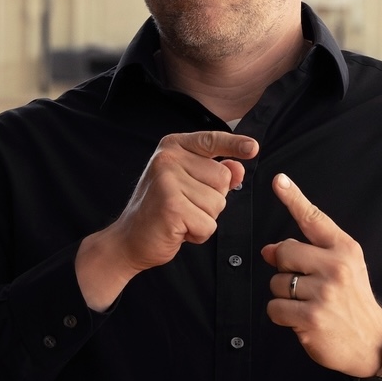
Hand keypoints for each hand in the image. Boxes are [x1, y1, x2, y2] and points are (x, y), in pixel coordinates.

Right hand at [77, 132, 256, 309]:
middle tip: (185, 206)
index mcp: (172, 147)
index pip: (211, 140)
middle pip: (223, 178)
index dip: (235, 144)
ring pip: (218, 203)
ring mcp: (167, 181)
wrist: (128, 240)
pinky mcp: (171, 206)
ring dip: (204, 219)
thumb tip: (238, 168)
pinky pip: (208, 224)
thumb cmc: (159, 211)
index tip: (253, 148)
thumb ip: (213, 174)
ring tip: (180, 217)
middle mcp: (168, 159)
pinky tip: (178, 230)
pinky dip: (198, 234)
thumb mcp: (188, 185)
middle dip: (212, 200)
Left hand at [261, 173, 381, 378]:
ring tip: (309, 304)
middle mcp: (336, 266)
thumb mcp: (342, 269)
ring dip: (285, 295)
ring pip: (277, 282)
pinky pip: (275, 307)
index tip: (279, 180)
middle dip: (285, 269)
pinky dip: (282, 315)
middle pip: (284, 252)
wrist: (373, 343)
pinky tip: (301, 319)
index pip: (313, 218)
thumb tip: (268, 249)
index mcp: (345, 249)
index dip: (293, 198)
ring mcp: (324, 293)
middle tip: (305, 284)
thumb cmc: (352, 301)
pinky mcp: (311, 317)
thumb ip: (307, 254)